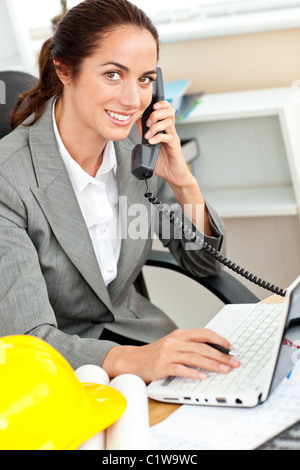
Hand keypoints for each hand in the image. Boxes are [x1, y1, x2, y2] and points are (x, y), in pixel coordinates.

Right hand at [102, 328, 239, 383]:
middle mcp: (174, 342)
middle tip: (233, 362)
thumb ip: (190, 346)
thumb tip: (213, 351)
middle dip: (221, 355)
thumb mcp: (173, 344)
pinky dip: (193, 373)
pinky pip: (181, 369)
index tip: (231, 348)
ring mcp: (168, 353)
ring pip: (194, 357)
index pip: (204, 333)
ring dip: (212, 364)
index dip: (220, 340)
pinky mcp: (162, 366)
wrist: (132, 360)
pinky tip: (203, 376)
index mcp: (179, 335)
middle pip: (202, 347)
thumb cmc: (154, 354)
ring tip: (224, 370)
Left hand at [136, 102, 212, 234]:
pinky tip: (152, 142)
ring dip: (156, 126)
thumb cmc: (163, 162)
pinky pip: (168, 137)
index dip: (161, 104)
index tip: (151, 107)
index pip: (166, 109)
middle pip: (169, 111)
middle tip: (148, 123)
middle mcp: (170, 131)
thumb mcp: (149, 146)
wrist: (173, 176)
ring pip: (169, 122)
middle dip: (156, 114)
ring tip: (148, 135)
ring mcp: (173, 138)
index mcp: (165, 129)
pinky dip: (158, 138)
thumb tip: (137, 121)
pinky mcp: (175, 146)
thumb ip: (144, 133)